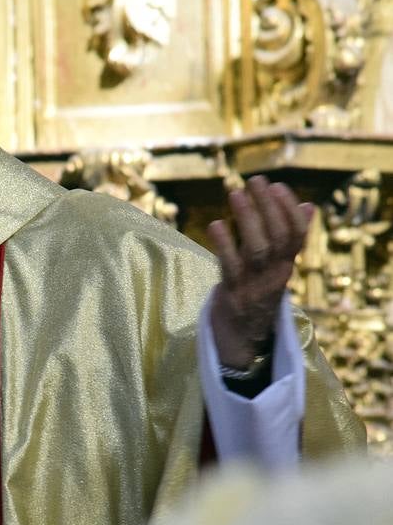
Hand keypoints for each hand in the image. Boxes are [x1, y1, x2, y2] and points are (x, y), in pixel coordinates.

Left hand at [207, 175, 312, 367]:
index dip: (289, 210)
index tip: (278, 186)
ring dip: (247, 219)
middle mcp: (274, 276)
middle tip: (255, 181)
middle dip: (267, 207)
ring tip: (235, 193)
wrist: (242, 343)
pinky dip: (224, 244)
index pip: (296, 236)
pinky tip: (216, 225)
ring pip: (257, 250)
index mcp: (286, 268)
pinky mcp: (232, 296)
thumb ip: (288, 239)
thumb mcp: (276, 269)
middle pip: (277, 238)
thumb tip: (308, 205)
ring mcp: (254, 286)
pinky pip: (229, 267)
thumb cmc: (256, 297)